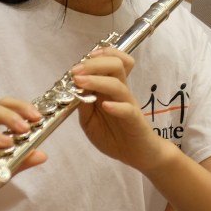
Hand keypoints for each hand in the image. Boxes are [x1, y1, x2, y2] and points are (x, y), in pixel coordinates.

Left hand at [70, 47, 168, 171]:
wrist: (137, 154)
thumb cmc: (113, 136)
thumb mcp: (89, 120)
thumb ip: (83, 105)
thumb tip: (73, 88)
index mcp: (111, 89)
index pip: (112, 62)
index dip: (99, 55)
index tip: (80, 61)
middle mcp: (121, 92)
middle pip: (116, 65)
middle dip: (94, 64)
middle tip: (76, 71)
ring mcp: (129, 105)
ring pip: (118, 84)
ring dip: (97, 80)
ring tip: (80, 82)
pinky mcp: (135, 120)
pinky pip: (128, 109)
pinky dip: (116, 106)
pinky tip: (105, 106)